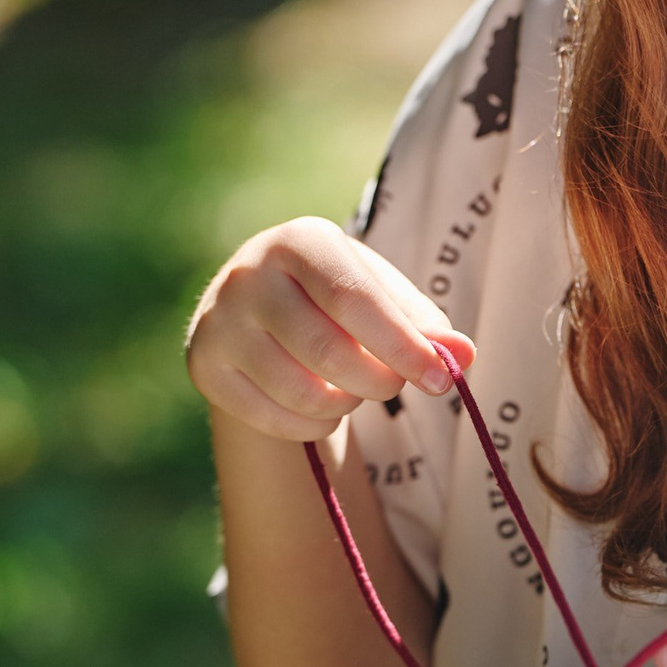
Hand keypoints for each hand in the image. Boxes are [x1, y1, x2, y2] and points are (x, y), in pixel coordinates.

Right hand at [187, 216, 473, 440]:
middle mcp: (248, 275)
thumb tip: (463, 355)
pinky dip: (315, 425)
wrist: (258, 306)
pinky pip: (273, 418)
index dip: (403, 345)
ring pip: (300, 392)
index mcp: (301, 240)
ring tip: (356, 387)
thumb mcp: (382, 294)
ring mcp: (217, 322)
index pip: (355, 300)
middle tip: (396, 384)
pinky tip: (324, 405)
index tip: (443, 379)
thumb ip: (424, 323)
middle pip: (327, 351)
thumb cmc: (336, 295)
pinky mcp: (204, 366)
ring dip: (347, 404)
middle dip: (379, 381)